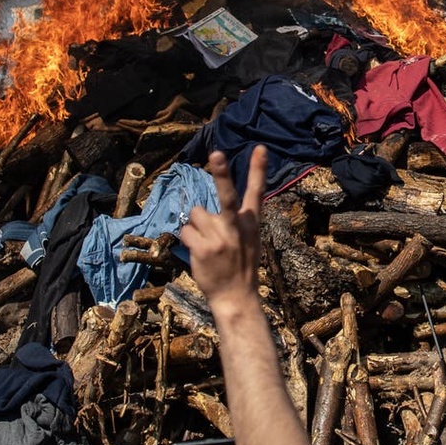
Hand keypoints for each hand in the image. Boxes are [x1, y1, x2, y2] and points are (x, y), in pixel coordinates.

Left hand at [180, 146, 267, 306]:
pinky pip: (186, 231)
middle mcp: (237, 228)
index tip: (259, 148)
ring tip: (207, 243)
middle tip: (216, 155)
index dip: (258, 169)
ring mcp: (220, 239)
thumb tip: (207, 208)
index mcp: (251, 223)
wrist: (236, 297)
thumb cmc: (241, 266)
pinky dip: (189, 239)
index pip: (257, 191)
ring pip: (196, 214)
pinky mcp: (204, 249)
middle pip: (228, 196)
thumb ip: (237, 221)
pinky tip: (199, 252)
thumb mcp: (250, 240)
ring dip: (196, 225)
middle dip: (221, 174)